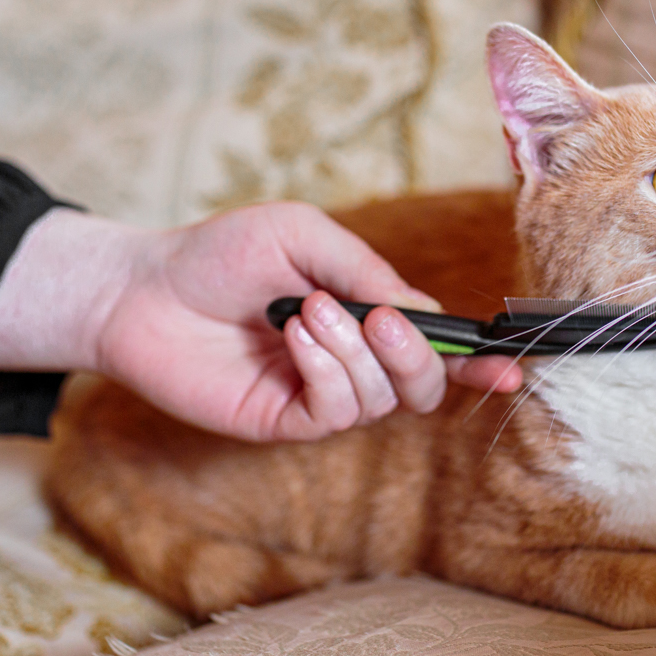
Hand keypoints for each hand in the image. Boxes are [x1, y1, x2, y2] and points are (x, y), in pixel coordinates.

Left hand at [0, 204, 521, 440]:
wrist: (145, 287)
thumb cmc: (222, 252)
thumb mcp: (305, 236)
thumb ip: (366, 271)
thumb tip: (423, 312)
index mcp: (363, 317)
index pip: (434, 348)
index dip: (476, 360)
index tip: (510, 365)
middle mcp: (349, 362)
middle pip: (422, 388)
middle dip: (419, 357)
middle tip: (380, 319)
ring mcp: (317, 394)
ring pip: (381, 399)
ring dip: (356, 351)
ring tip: (308, 312)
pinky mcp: (282, 420)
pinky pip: (336, 411)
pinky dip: (327, 371)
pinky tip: (294, 338)